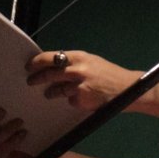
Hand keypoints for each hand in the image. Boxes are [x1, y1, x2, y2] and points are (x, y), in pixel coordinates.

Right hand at [0, 99, 29, 157]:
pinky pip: (1, 150)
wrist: (33, 153)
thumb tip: (23, 81)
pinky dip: (12, 141)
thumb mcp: (22, 112)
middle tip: (2, 111)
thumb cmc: (25, 126)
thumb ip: (17, 102)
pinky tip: (23, 134)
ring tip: (20, 121)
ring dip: (5, 130)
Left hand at [25, 49, 141, 112]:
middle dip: (37, 78)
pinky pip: (70, 100)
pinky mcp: (81, 100)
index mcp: (80, 57)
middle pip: (49, 73)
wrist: (129, 89)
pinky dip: (72, 100)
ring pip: (56, 90)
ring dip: (51, 92)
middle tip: (30, 81)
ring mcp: (79, 86)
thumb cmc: (110, 74)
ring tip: (49, 93)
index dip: (37, 61)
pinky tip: (81, 99)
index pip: (51, 57)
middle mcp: (77, 70)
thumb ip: (75, 63)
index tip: (29, 66)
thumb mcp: (92, 62)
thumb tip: (55, 66)